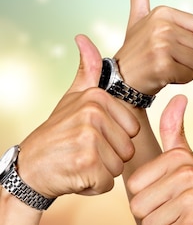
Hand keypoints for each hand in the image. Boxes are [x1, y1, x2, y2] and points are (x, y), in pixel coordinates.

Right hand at [18, 35, 138, 198]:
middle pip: (127, 147)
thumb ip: (87, 71)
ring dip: (102, 172)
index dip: (114, 139)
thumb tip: (84, 38)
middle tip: (83, 151)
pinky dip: (93, 186)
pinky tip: (75, 175)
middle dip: (109, 157)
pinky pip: (108, 182)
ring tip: (79, 162)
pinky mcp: (87, 162)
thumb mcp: (72, 99)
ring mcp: (89, 137)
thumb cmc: (57, 134)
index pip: (132, 128)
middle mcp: (93, 114)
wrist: (28, 169)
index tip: (90, 136)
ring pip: (119, 165)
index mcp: (96, 97)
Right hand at [114, 0, 192, 95]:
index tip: (172, 43)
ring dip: (187, 68)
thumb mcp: (137, 17)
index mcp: (163, 12)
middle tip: (168, 57)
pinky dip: (181, 80)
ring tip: (166, 65)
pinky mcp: (163, 67)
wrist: (120, 79)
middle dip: (190, 55)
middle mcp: (162, 26)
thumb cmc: (136, 49)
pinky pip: (190, 75)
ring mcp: (162, 46)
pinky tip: (164, 76)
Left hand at [127, 95, 192, 224]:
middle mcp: (186, 174)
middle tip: (181, 213)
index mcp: (180, 157)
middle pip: (138, 207)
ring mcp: (191, 198)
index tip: (173, 197)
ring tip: (186, 223)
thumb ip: (175, 132)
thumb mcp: (190, 162)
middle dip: (156, 217)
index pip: (134, 187)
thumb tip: (178, 98)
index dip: (151, 198)